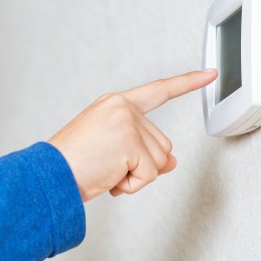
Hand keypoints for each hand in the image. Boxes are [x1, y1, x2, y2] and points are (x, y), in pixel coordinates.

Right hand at [48, 69, 216, 201]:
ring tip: (106, 171)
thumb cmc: (71, 163)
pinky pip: (149, 174)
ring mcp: (127, 122)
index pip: (157, 91)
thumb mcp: (112, 152)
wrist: (50, 175)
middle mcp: (122, 108)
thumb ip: (144, 150)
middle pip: (162, 144)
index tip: (210, 75)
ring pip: (159, 160)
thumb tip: (172, 163)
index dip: (186, 83)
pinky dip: (131, 185)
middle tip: (109, 166)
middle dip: (142, 164)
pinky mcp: (129, 141)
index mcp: (114, 104)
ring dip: (135, 176)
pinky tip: (109, 177)